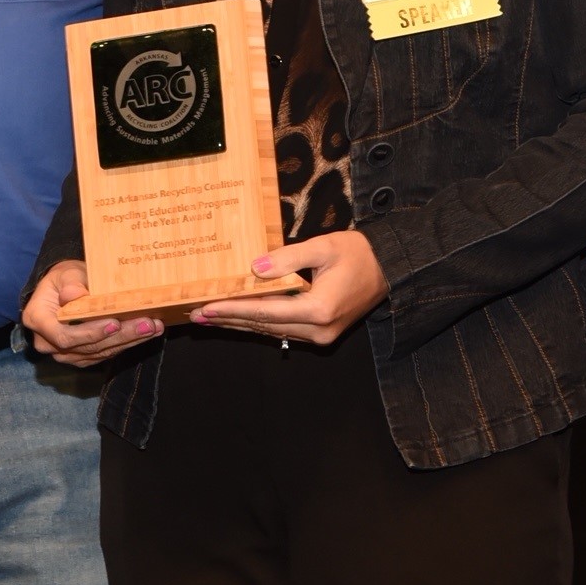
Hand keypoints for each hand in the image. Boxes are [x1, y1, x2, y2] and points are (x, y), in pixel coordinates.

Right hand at [21, 259, 165, 367]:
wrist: (64, 289)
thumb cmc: (64, 278)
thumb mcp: (65, 272)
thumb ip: (71, 282)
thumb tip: (74, 295)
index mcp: (38, 320)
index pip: (64, 336)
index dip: (90, 334)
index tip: (114, 324)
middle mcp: (48, 343)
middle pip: (86, 347)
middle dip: (120, 336)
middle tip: (147, 324)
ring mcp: (64, 353)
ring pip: (98, 353)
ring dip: (129, 341)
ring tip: (153, 327)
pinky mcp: (81, 357)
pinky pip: (104, 354)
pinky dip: (126, 343)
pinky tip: (146, 333)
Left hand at [191, 229, 387, 345]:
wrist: (389, 269)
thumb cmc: (359, 254)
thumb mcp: (323, 247)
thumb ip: (287, 259)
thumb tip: (254, 270)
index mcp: (319, 309)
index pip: (266, 312)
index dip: (233, 310)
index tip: (206, 307)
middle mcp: (318, 330)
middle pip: (264, 326)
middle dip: (229, 320)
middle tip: (196, 314)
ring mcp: (320, 337)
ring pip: (271, 331)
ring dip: (240, 324)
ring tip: (209, 318)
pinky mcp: (321, 335)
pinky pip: (283, 331)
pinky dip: (259, 324)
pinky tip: (237, 319)